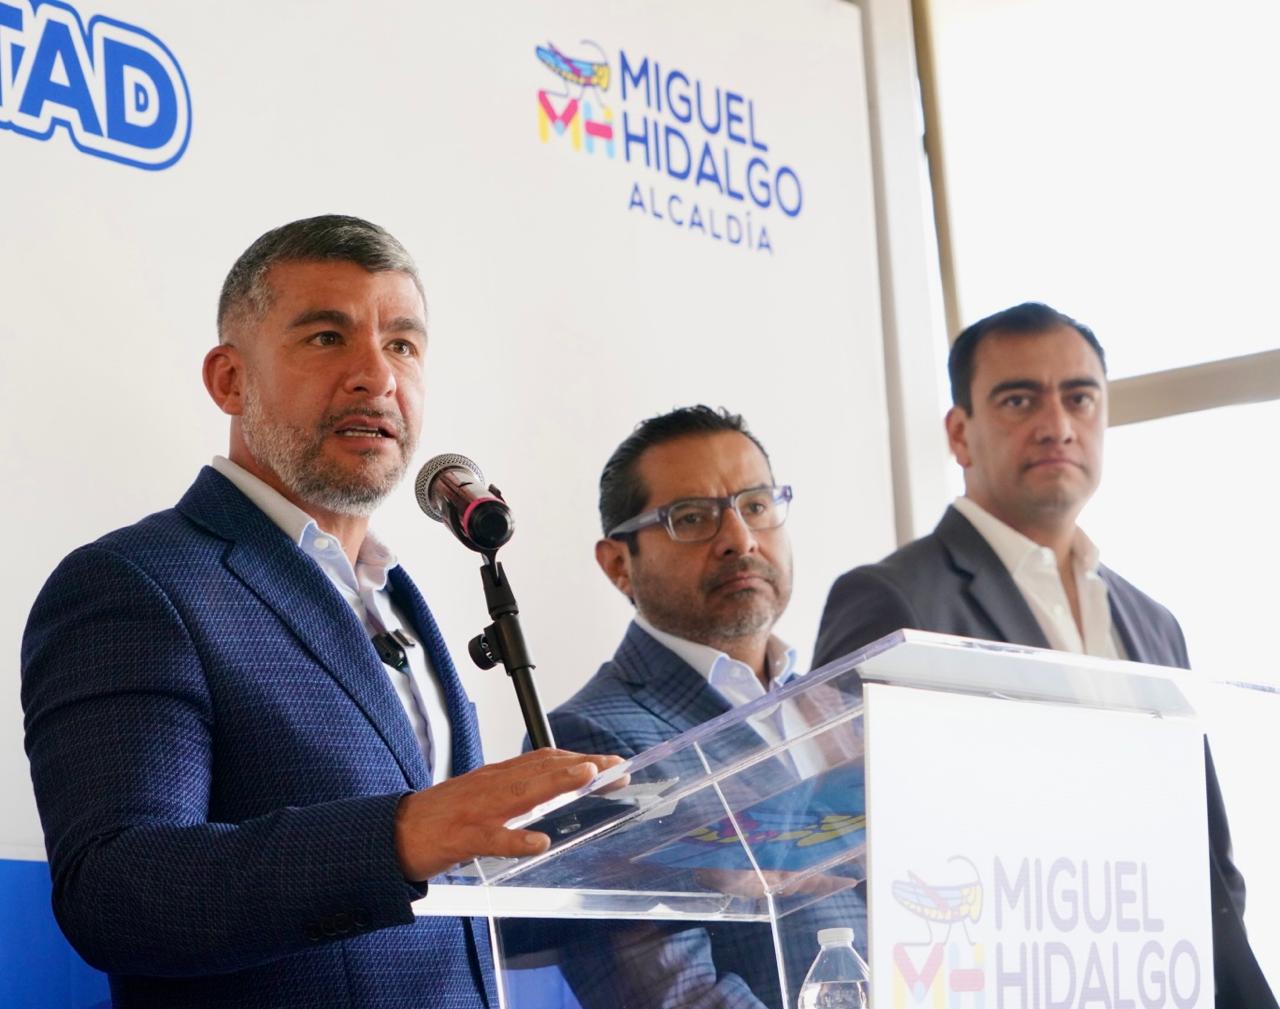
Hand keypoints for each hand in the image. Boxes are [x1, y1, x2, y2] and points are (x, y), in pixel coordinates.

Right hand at [394, 748, 624, 880]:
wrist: (394, 832)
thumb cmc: (441, 816)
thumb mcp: (483, 795)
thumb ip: (515, 791)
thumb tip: (554, 787)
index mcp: (497, 777)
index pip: (544, 760)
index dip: (579, 759)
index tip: (610, 763)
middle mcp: (491, 785)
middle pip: (541, 768)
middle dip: (581, 765)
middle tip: (615, 767)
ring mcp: (477, 810)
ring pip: (522, 792)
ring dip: (556, 782)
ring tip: (587, 777)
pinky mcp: (461, 837)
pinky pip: (491, 839)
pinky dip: (515, 840)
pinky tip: (538, 842)